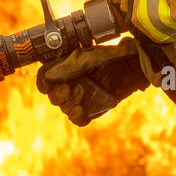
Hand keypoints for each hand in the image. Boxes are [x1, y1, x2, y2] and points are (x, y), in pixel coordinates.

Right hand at [36, 37, 150, 126]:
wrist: (132, 66)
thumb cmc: (111, 56)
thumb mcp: (88, 58)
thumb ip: (68, 67)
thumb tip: (48, 76)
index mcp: (65, 69)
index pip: (45, 79)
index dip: (43, 84)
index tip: (47, 86)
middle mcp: (71, 83)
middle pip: (53, 96)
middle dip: (58, 94)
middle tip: (67, 89)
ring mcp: (81, 97)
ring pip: (65, 107)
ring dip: (68, 103)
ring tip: (81, 92)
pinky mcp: (92, 108)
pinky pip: (78, 119)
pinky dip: (76, 117)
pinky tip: (81, 109)